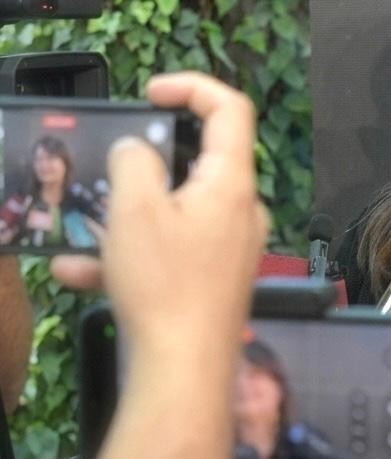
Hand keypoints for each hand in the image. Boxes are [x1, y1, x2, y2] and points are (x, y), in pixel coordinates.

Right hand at [53, 72, 268, 355]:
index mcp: (232, 183)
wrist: (184, 370)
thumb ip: (134, 162)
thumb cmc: (165, 284)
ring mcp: (231, 246)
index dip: (193, 87)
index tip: (151, 92)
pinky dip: (133, 254)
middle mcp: (241, 210)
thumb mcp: (136, 210)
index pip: (231, 109)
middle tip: (113, 165)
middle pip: (201, 161)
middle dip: (149, 160)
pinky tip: (80, 272)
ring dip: (129, 215)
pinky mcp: (215, 278)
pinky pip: (173, 251)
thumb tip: (137, 149)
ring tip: (84, 227)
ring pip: (177, 211)